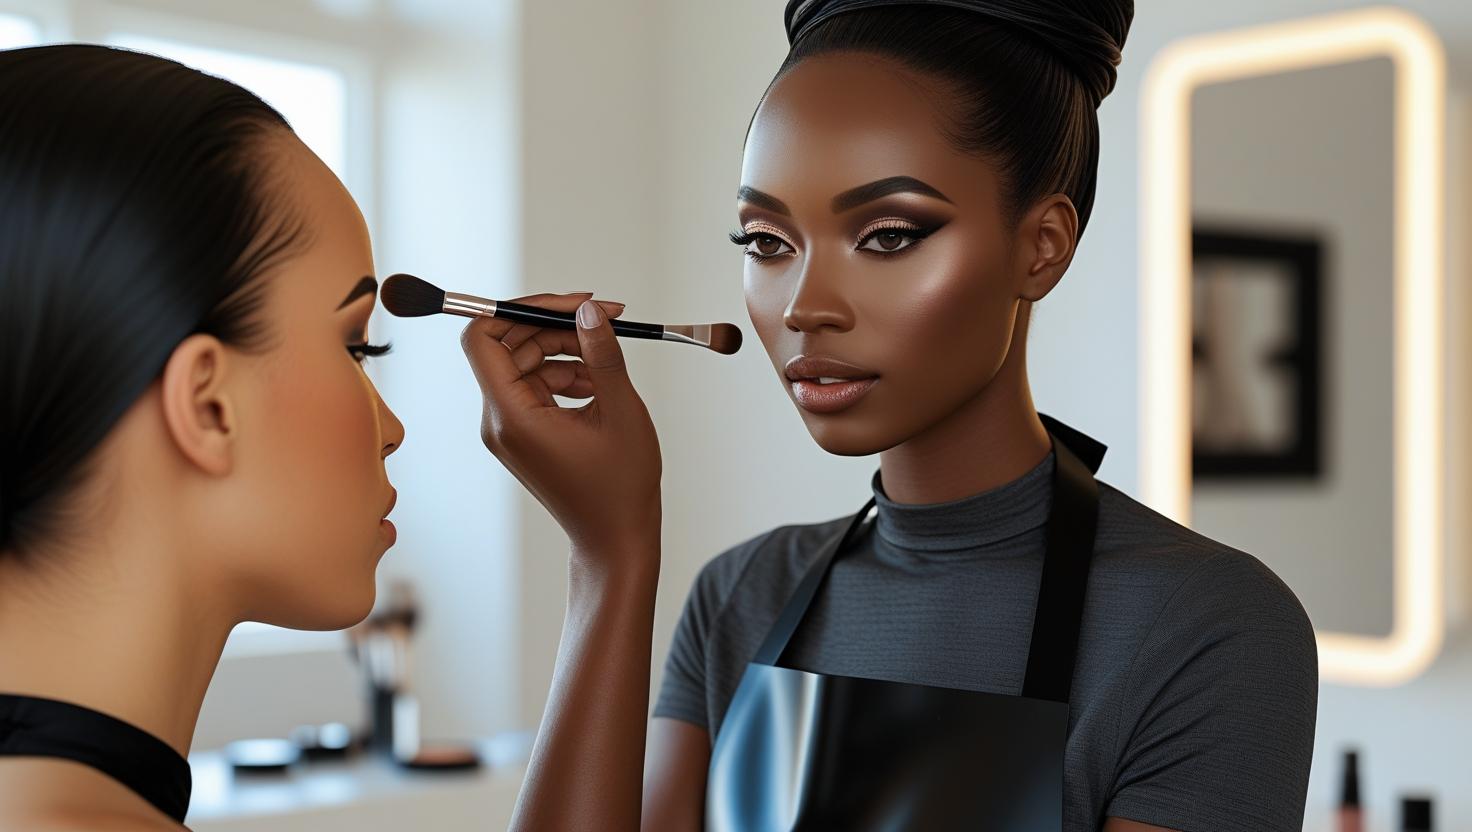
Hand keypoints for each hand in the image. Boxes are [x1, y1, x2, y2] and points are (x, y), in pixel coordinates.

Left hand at [460, 292, 661, 565]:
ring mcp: (507, 430)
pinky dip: (564, 375)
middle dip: (553, 326)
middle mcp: (498, 422)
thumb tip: (589, 312)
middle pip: (507, 346)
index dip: (520, 310)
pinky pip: (534, 387)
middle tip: (603, 318)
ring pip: (523, 364)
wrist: (614, 539)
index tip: (568, 304)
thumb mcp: (620, 411)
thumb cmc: (620, 487)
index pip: (483, 338)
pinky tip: (599, 385)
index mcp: (511, 417)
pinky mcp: (521, 435)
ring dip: (565, 352)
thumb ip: (602, 354)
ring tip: (607, 365)